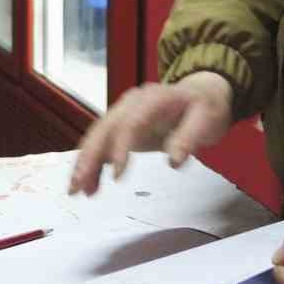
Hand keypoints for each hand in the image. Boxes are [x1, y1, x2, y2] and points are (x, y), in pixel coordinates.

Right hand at [68, 72, 234, 195]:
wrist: (201, 93)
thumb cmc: (205, 107)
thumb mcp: (207, 120)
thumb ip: (189, 139)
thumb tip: (174, 161)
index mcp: (153, 99)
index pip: (130, 123)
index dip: (121, 149)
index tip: (118, 176)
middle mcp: (132, 103)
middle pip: (104, 128)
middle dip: (89, 157)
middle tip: (79, 184)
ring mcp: (124, 113)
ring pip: (97, 136)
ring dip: (85, 163)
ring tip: (76, 190)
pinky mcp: (122, 126)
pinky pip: (102, 144)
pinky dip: (93, 164)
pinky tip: (89, 185)